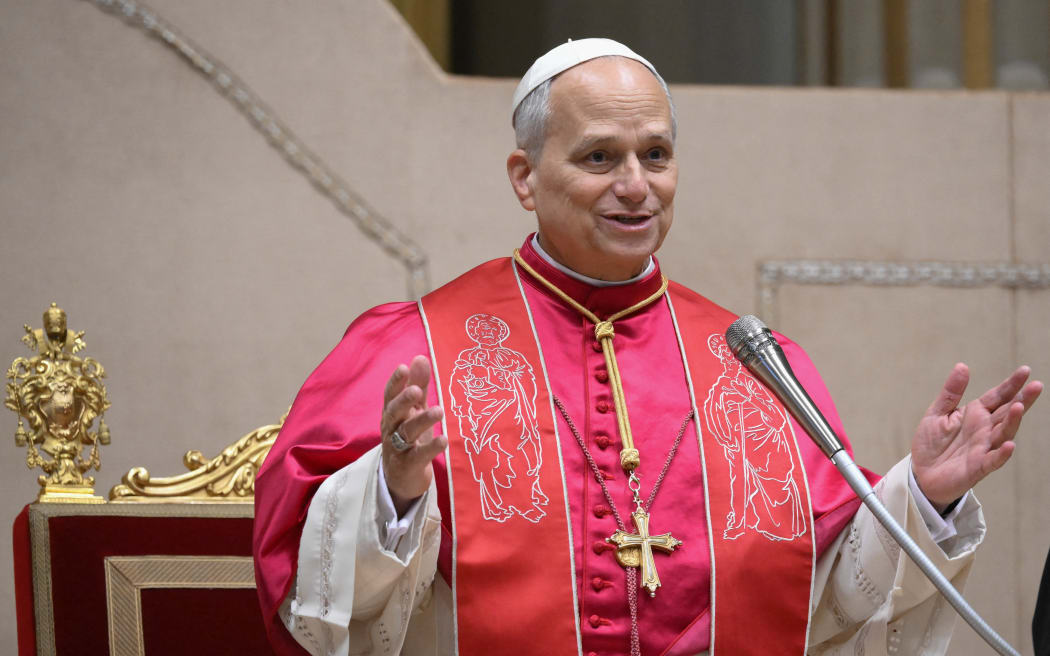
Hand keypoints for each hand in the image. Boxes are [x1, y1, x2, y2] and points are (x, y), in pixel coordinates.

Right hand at [380, 355, 445, 515]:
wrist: (401, 479)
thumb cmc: (408, 438)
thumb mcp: (414, 411)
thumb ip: (417, 386)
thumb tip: (420, 357)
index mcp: (392, 413)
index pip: (390, 395)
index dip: (396, 382)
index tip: (404, 367)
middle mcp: (391, 429)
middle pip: (394, 412)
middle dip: (404, 401)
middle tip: (416, 390)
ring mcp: (398, 448)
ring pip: (406, 432)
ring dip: (422, 420)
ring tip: (439, 411)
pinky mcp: (408, 465)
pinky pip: (419, 455)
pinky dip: (431, 448)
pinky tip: (443, 440)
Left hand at [912, 363, 1041, 510]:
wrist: (921, 474)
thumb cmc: (932, 444)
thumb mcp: (937, 413)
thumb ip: (951, 392)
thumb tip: (962, 366)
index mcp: (975, 414)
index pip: (997, 397)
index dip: (1011, 385)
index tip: (1025, 371)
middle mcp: (984, 430)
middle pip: (1007, 413)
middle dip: (1022, 400)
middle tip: (1036, 386)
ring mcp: (983, 448)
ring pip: (1003, 433)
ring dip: (1012, 421)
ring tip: (1018, 407)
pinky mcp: (978, 467)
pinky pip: (993, 460)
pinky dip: (1002, 453)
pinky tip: (1009, 444)